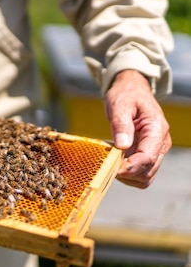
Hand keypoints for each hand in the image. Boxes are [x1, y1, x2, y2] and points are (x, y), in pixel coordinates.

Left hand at [105, 69, 170, 187]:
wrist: (132, 90)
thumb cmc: (127, 95)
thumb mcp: (120, 104)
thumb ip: (121, 124)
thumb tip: (122, 146)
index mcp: (156, 130)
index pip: (147, 158)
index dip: (130, 168)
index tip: (112, 170)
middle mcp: (160, 143)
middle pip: (147, 172)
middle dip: (127, 174)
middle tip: (105, 166)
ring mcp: (155, 150)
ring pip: (145, 176)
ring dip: (127, 176)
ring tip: (109, 162)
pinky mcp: (147, 153)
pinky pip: (140, 172)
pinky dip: (127, 172)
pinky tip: (114, 161)